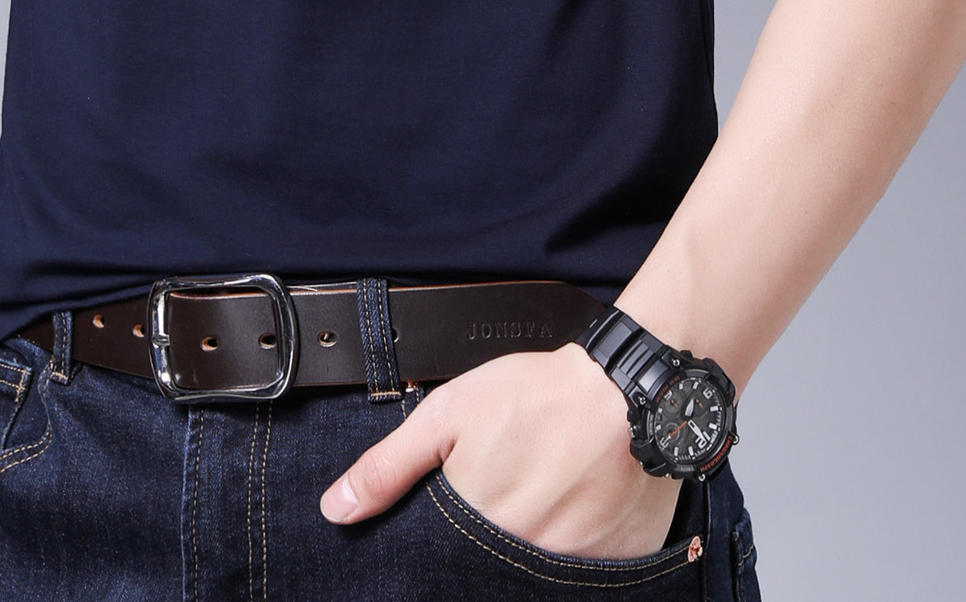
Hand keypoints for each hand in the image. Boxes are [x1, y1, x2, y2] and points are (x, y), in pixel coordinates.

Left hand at [319, 343, 682, 558]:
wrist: (628, 389)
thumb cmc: (539, 394)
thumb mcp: (448, 414)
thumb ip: (390, 467)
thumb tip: (337, 510)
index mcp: (476, 527)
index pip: (441, 566)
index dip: (444, 548)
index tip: (459, 519)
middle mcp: (523, 558)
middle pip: (488, 570)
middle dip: (490, 540)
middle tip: (511, 489)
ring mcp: (573, 570)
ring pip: (536, 572)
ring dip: (533, 542)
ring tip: (545, 492)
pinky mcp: (617, 567)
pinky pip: (585, 576)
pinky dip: (576, 548)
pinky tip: (578, 506)